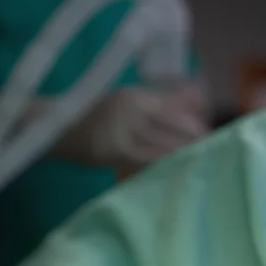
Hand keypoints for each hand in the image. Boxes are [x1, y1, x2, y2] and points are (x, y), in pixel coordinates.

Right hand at [71, 82, 207, 165]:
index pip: (174, 108)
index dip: (193, 123)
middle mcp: (131, 108)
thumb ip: (151, 104)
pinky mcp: (115, 148)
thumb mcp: (120, 103)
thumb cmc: (90, 118)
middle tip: (212, 151)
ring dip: (183, 152)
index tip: (208, 134)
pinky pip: (147, 158)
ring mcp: (122, 128)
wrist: (54, 129)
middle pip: (173, 124)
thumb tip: (191, 99)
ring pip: (163, 143)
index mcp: (134, 96)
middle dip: (194, 139)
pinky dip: (163, 163)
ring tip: (199, 162)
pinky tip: (173, 169)